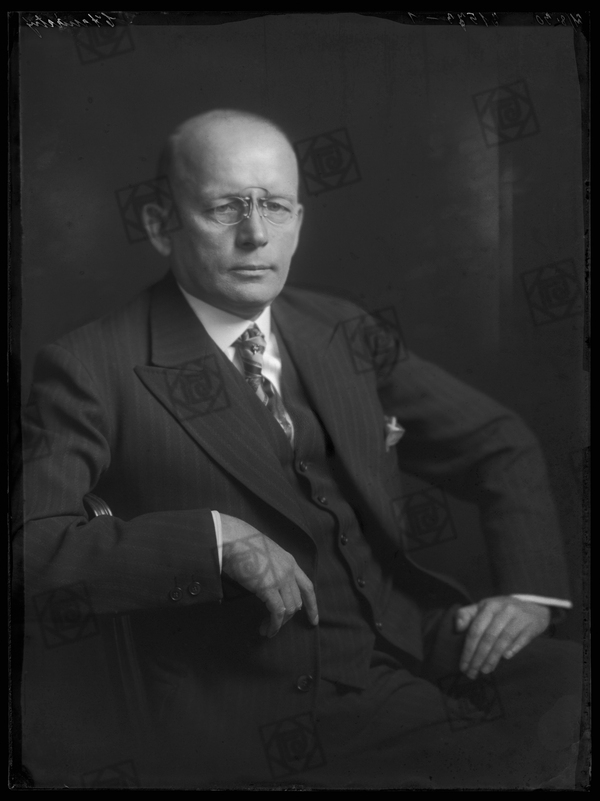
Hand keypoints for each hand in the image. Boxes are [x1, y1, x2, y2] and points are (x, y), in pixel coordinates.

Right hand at [220, 514, 318, 637]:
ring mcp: (281, 578)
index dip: (312, 605)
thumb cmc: (242, 546)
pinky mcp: (269, 587)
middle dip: (287, 617)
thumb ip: (272, 569)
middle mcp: (289, 570)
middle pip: (297, 601)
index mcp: (290, 561)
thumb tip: (269, 587)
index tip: (314, 619)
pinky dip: (274, 624)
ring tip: (267, 630)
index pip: (307, 586)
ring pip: (290, 608)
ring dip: (279, 623)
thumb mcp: (266, 555)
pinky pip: (278, 612)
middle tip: (274, 626)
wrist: (233, 540)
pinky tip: (268, 630)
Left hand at [455, 596, 549, 679]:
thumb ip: (466, 615)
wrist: (532, 606)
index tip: (463, 665)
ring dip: (493, 657)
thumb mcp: (483, 608)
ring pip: (503, 640)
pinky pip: (522, 639)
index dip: (468, 649)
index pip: (475, 630)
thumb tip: (457, 628)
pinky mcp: (532, 626)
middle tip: (472, 673)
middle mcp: (503, 611)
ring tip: (485, 671)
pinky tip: (506, 658)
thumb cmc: (501, 610)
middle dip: (478, 657)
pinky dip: (513, 648)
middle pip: (488, 637)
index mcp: (488, 606)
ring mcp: (519, 617)